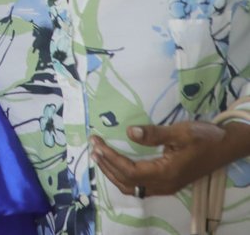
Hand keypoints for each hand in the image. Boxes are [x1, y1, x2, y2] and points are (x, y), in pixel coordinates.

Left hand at [90, 122, 229, 196]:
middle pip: (127, 182)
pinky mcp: (168, 183)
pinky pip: (140, 186)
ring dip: (113, 173)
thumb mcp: (180, 132)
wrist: (226, 146)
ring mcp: (166, 186)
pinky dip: (124, 177)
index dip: (110, 158)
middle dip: (106, 165)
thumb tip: (129, 132)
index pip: (129, 171)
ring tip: (99, 156)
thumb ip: (154, 134)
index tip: (96, 142)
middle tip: (93, 148)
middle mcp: (164, 185)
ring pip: (132, 187)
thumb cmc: (204, 138)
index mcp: (165, 173)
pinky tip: (116, 165)